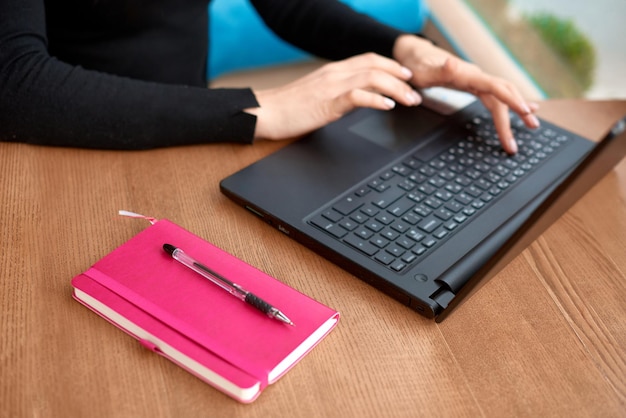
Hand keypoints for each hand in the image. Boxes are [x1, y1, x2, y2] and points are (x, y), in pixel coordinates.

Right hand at [246, 53, 420, 140]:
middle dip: (400, 76)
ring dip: (396, 88)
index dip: (392, 65)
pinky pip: (357, 96)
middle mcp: (335, 74)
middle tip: (417, 89)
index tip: (407, 76)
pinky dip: (376, 99)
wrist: (265, 112)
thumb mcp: (318, 96)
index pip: (368, 60)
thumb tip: (355, 99)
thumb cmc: (288, 108)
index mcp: (333, 71)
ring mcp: (331, 86)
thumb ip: (337, 93)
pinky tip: (388, 106)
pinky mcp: (327, 102)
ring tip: (410, 100)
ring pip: (371, 78)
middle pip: (375, 66)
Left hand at [393, 34, 539, 153]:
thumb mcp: (424, 71)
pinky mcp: (474, 86)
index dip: (511, 98)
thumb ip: (439, 70)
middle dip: (519, 111)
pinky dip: (510, 105)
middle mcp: (476, 77)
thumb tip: (451, 63)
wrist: (416, 56)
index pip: (495, 86)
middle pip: (503, 94)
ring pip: (502, 97)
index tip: (525, 110)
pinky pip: (496, 97)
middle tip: (533, 127)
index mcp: (467, 75)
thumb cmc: (418, 66)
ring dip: (518, 111)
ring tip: (533, 125)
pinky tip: (523, 110)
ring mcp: (477, 82)